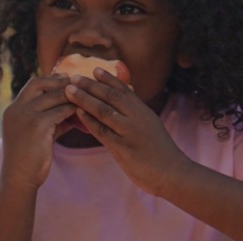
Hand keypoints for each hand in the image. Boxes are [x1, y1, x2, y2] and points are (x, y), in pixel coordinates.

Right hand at [0, 74, 75, 189]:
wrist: (19, 179)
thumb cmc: (29, 159)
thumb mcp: (37, 133)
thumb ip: (51, 119)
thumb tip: (72, 109)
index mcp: (13, 109)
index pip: (33, 85)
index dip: (51, 80)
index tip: (67, 81)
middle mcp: (16, 109)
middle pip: (40, 84)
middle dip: (61, 82)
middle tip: (79, 84)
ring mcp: (25, 116)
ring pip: (54, 96)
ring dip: (71, 97)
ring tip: (85, 97)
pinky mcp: (37, 125)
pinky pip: (60, 111)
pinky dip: (73, 111)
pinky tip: (83, 113)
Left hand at [64, 69, 192, 195]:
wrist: (173, 173)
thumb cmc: (161, 153)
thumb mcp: (151, 127)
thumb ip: (137, 116)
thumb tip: (125, 106)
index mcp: (144, 112)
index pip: (125, 90)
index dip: (109, 79)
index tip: (95, 69)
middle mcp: (138, 118)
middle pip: (111, 96)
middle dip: (91, 85)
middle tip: (74, 77)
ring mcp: (130, 132)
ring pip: (104, 110)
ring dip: (85, 99)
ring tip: (69, 90)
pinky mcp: (124, 148)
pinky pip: (102, 131)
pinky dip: (89, 120)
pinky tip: (78, 113)